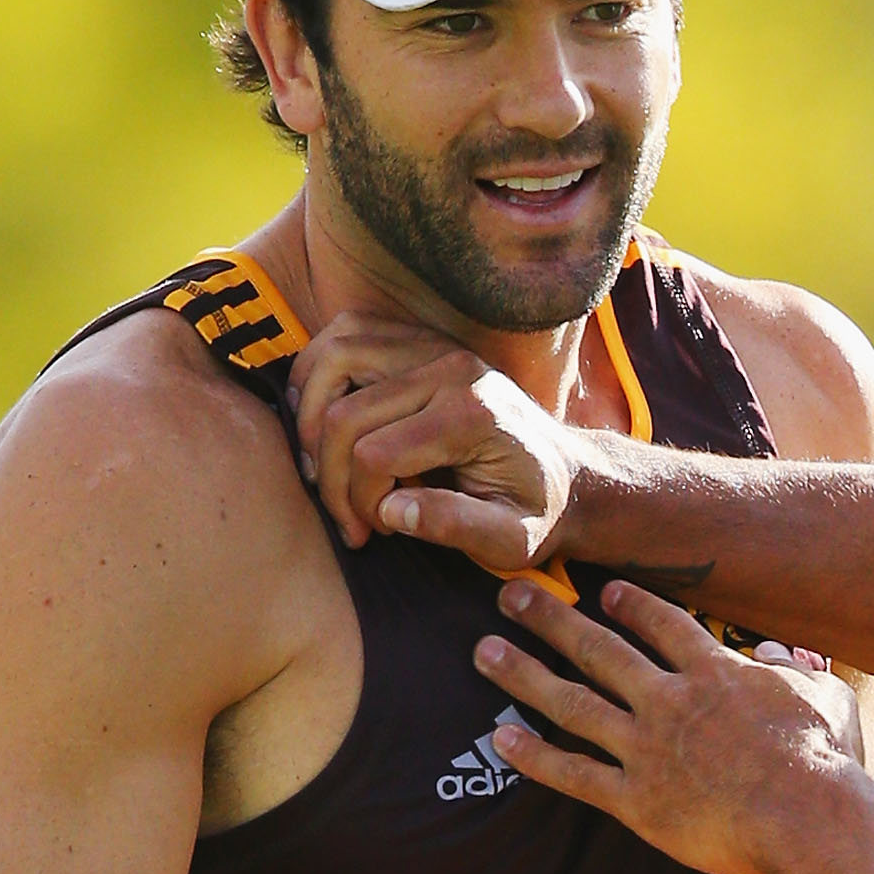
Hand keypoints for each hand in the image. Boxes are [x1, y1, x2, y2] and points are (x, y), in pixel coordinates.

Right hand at [287, 311, 581, 562]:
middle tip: (348, 515)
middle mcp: (451, 368)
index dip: (360, 502)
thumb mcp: (513, 539)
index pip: (374, 454)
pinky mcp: (420, 339)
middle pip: (343, 412)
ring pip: (332, 359)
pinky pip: (346, 334)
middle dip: (329, 475)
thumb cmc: (535, 509)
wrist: (565, 473)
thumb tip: (392, 512)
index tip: (378, 529)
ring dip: (309, 418)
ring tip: (321, 468)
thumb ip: (457, 527)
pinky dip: (317, 374)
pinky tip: (321, 421)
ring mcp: (434, 344)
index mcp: (473, 415)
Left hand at [478, 577, 859, 873]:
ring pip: (573, 702)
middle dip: (551, 618)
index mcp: (715, 674)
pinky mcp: (636, 800)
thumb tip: (780, 656)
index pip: (663, 625)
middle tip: (509, 593)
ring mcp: (647, 749)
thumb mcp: (827, 698)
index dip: (629, 603)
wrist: (808, 816)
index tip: (599, 588)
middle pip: (600, 649)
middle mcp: (670, 701)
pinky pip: (574, 773)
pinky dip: (535, 756)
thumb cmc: (826, 760)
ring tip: (485, 650)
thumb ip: (796, 673)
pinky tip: (500, 738)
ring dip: (525, 674)